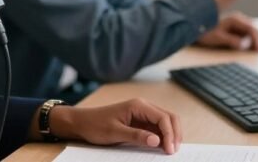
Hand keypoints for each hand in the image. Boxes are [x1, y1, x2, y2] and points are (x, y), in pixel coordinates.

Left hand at [47, 99, 181, 154]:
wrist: (82, 123)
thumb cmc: (95, 125)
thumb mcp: (115, 133)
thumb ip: (136, 136)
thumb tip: (156, 141)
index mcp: (138, 105)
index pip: (163, 118)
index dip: (170, 134)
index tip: (170, 150)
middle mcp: (143, 107)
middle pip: (169, 117)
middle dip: (175, 133)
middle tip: (174, 151)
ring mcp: (143, 114)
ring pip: (165, 122)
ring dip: (171, 135)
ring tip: (170, 151)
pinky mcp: (140, 121)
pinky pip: (157, 128)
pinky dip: (163, 137)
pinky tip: (162, 147)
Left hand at [196, 13, 257, 50]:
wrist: (196, 28)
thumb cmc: (206, 32)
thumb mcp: (218, 38)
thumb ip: (231, 41)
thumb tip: (244, 45)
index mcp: (235, 20)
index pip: (252, 28)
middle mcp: (238, 19)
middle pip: (254, 29)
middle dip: (257, 40)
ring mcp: (237, 23)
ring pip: (251, 32)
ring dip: (253, 41)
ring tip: (254, 51)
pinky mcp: (235, 28)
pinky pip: (246, 34)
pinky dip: (248, 40)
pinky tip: (248, 48)